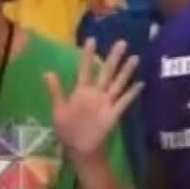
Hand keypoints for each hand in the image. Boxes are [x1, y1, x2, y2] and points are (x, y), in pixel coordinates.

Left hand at [45, 39, 140, 158]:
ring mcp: (106, 103)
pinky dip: (133, 93)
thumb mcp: (58, 109)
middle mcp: (96, 94)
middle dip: (113, 58)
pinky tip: (141, 83)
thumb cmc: (67, 129)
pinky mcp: (113, 114)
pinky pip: (124, 102)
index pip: (86, 69)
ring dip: (126, 71)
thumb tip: (48, 72)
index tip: (92, 40)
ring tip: (135, 57)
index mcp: (82, 91)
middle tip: (122, 42)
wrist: (79, 148)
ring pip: (118, 83)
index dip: (88, 56)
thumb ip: (55, 91)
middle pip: (106, 72)